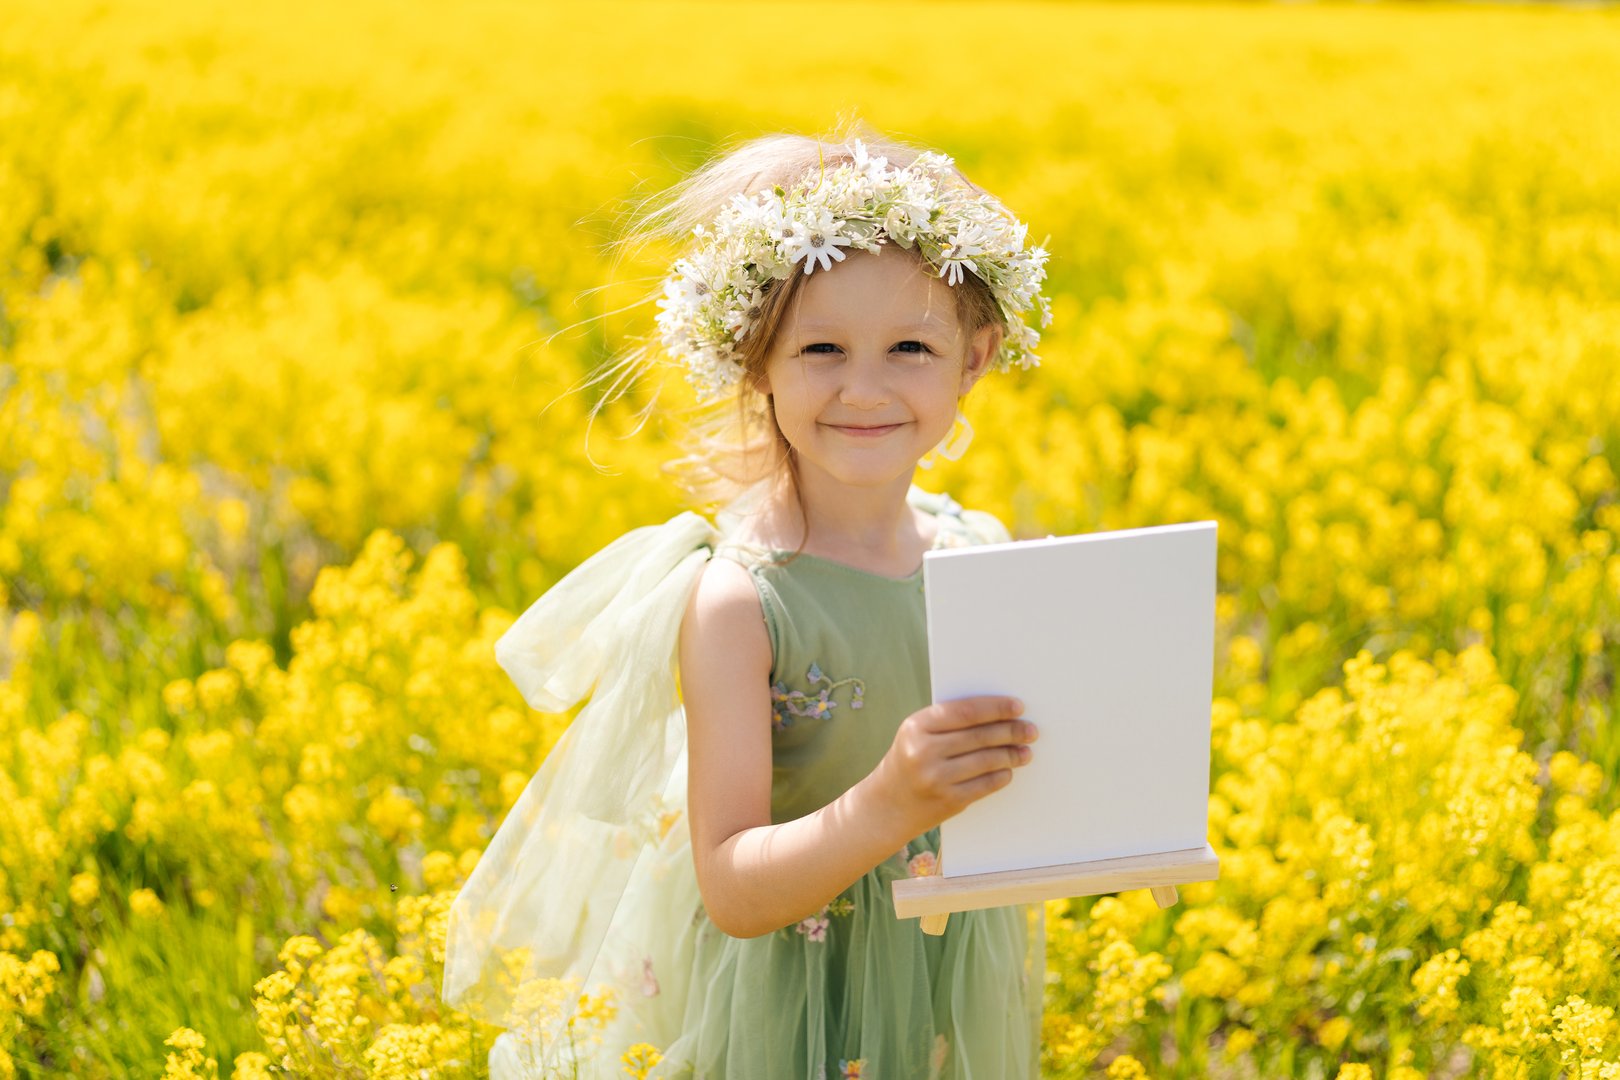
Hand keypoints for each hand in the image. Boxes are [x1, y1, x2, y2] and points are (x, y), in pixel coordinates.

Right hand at [870, 695, 1037, 839]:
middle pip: (980, 736)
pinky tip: (1009, 770)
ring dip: (1011, 755)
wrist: (887, 805)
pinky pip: (985, 785)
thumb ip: (949, 722)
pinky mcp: (948, 800)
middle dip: (1010, 731)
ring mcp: (936, 778)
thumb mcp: (917, 734)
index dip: (996, 708)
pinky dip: (1001, 776)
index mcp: (916, 726)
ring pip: (986, 761)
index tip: (1017, 707)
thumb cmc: (909, 761)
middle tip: (1029, 730)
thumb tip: (998, 715)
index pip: (965, 711)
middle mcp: (924, 751)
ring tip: (1025, 752)